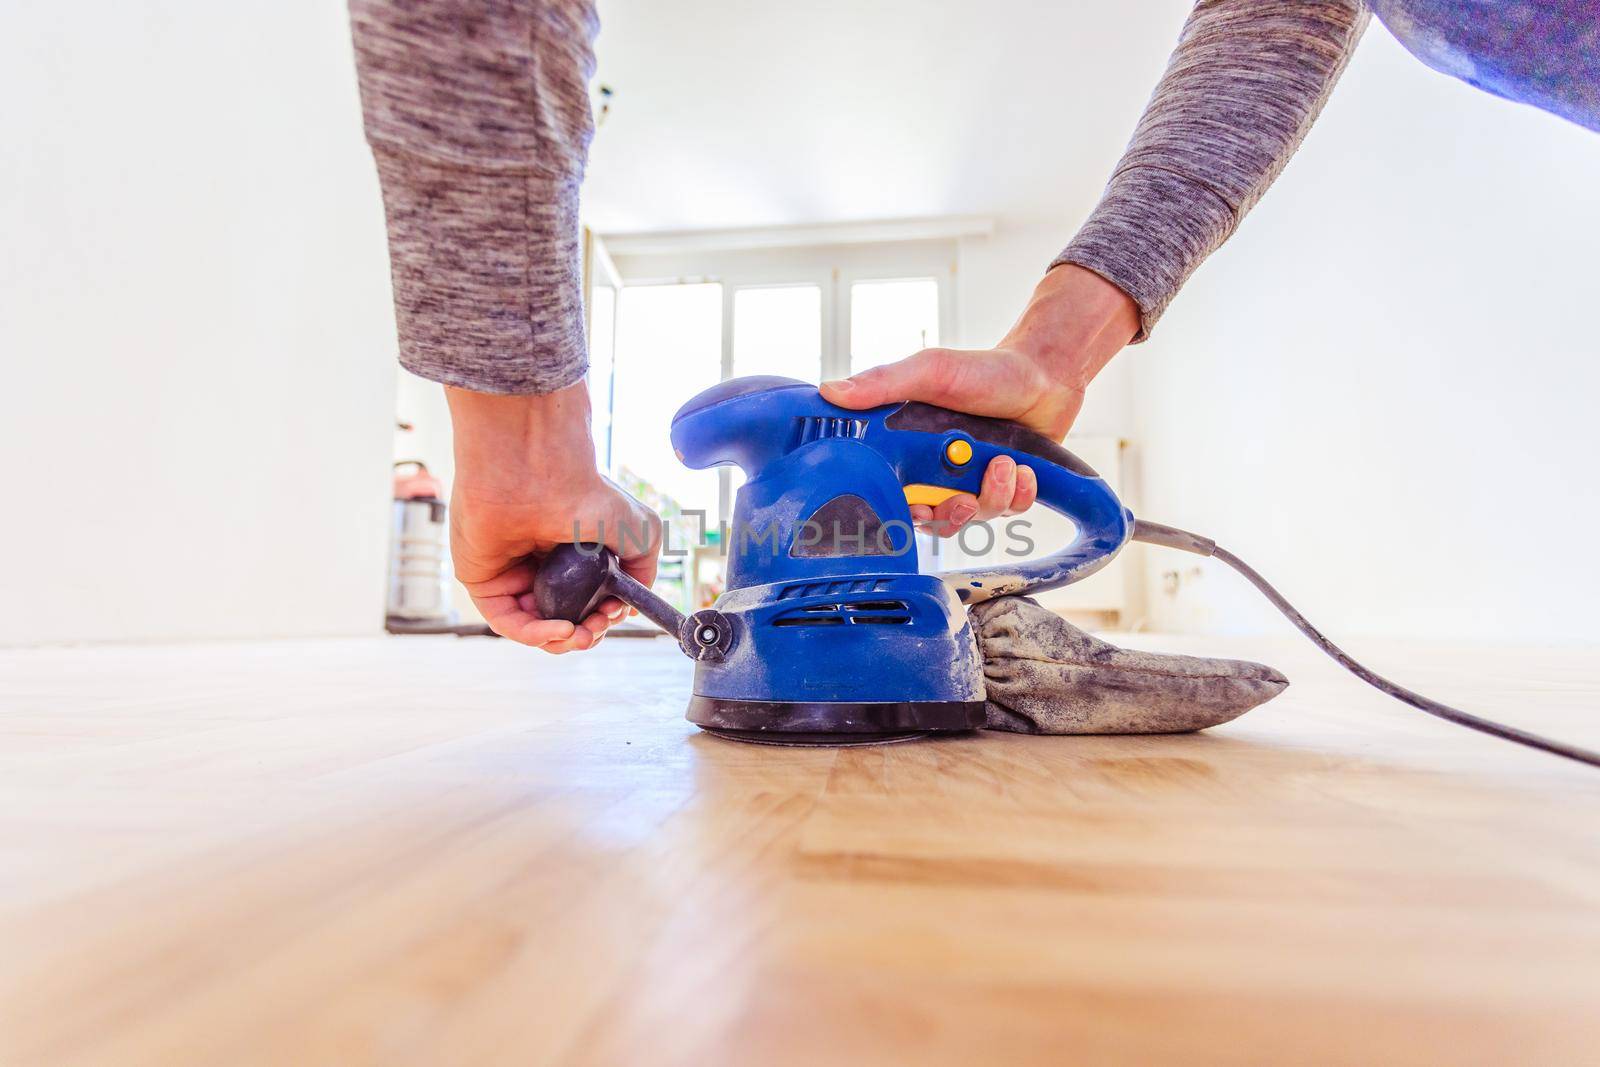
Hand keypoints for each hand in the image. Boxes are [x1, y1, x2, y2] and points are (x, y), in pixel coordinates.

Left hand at [445, 382, 661, 652]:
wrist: (538, 473)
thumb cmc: (583, 492)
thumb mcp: (638, 531)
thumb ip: (643, 568)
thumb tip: (630, 605)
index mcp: (570, 554)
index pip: (584, 600)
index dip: (602, 616)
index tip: (616, 613)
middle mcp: (539, 565)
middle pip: (561, 618)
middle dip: (586, 632)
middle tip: (599, 628)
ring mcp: (510, 574)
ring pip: (534, 626)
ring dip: (563, 640)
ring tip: (583, 634)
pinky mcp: (484, 582)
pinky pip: (507, 621)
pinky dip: (536, 634)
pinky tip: (563, 630)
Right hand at [819, 264, 1137, 532]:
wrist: (1042, 373)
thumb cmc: (983, 370)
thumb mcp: (930, 371)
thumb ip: (883, 384)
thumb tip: (831, 391)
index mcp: (909, 450)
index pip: (890, 494)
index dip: (899, 511)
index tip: (914, 508)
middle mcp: (938, 472)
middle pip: (932, 519)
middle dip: (951, 515)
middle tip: (963, 499)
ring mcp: (972, 482)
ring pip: (973, 518)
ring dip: (991, 496)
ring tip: (1004, 463)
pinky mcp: (1005, 489)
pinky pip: (1008, 511)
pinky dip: (1017, 493)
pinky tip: (1022, 469)